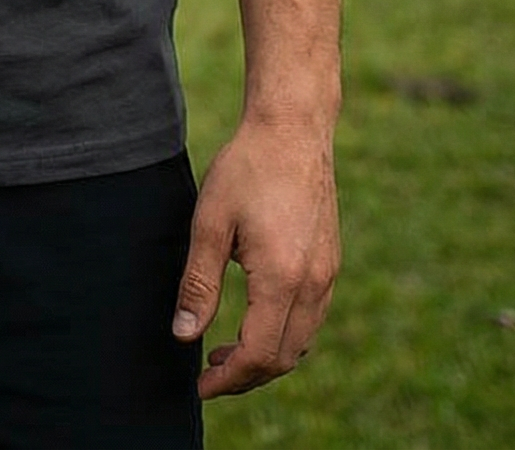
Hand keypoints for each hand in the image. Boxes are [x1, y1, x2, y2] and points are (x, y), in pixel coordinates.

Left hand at [172, 118, 338, 398]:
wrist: (293, 128)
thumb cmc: (246, 168)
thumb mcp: (210, 223)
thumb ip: (198, 284)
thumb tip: (183, 336)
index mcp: (283, 278)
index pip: (259, 355)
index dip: (228, 379)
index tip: (199, 386)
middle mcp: (314, 284)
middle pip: (284, 358)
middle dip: (245, 376)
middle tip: (207, 372)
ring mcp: (328, 275)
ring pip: (301, 342)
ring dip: (266, 358)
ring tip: (225, 351)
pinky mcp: (330, 263)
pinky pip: (312, 319)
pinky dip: (284, 334)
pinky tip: (255, 320)